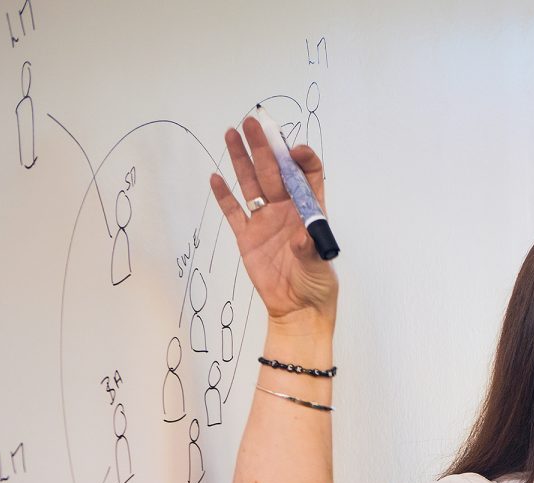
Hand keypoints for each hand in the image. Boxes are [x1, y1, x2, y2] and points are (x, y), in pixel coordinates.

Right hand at [209, 117, 337, 327]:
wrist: (297, 309)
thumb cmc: (316, 285)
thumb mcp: (318, 266)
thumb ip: (309, 248)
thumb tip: (303, 234)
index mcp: (310, 211)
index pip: (307, 176)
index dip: (302, 159)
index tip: (293, 150)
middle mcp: (287, 210)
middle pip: (274, 171)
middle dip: (264, 147)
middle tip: (252, 123)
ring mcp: (265, 221)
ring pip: (251, 183)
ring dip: (241, 159)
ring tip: (231, 133)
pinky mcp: (247, 236)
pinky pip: (233, 211)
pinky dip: (224, 195)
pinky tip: (215, 177)